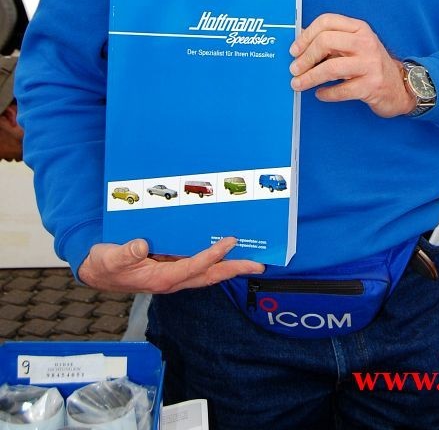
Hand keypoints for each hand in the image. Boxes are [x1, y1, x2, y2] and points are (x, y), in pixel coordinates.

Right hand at [78, 237, 264, 292]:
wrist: (97, 271)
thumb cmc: (105, 265)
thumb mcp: (110, 258)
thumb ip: (125, 253)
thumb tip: (141, 245)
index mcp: (161, 278)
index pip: (194, 266)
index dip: (213, 255)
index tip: (230, 242)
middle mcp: (172, 279)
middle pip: (209, 275)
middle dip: (234, 269)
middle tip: (258, 264)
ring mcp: (173, 274)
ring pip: (206, 272)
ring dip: (228, 266)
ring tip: (249, 258)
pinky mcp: (171, 267)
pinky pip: (197, 264)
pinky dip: (213, 259)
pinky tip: (223, 250)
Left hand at [289, 13, 411, 117]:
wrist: (399, 87)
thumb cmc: (370, 65)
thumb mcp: (355, 46)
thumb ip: (332, 41)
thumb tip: (300, 42)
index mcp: (359, 28)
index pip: (326, 21)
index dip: (305, 35)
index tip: (294, 50)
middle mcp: (366, 43)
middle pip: (326, 42)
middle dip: (305, 57)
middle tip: (294, 69)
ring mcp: (370, 64)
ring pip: (330, 68)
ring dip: (309, 77)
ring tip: (298, 84)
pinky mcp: (372, 86)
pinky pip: (341, 90)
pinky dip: (326, 93)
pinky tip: (320, 94)